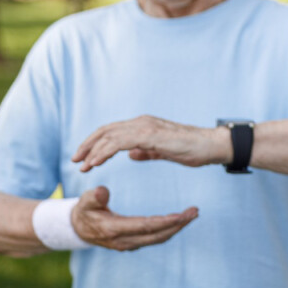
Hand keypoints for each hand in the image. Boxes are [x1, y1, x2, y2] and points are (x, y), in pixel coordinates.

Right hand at [71, 186, 198, 250]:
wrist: (77, 229)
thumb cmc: (84, 211)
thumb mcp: (84, 201)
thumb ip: (94, 197)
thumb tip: (102, 191)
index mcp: (114, 230)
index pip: (146, 226)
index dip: (165, 222)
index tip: (182, 215)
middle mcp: (125, 241)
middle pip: (157, 235)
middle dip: (178, 224)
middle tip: (195, 211)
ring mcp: (130, 244)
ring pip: (158, 239)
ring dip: (177, 228)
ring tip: (192, 214)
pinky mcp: (133, 243)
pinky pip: (155, 238)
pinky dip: (169, 230)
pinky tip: (180, 220)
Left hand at [72, 115, 228, 171]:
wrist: (212, 146)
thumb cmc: (193, 149)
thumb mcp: (164, 152)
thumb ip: (147, 151)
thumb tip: (131, 154)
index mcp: (144, 126)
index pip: (112, 131)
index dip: (95, 142)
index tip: (84, 157)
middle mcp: (142, 122)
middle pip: (105, 130)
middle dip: (87, 145)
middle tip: (75, 160)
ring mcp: (146, 127)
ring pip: (110, 135)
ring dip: (92, 150)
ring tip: (82, 165)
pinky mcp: (151, 135)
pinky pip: (120, 142)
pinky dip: (105, 152)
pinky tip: (96, 162)